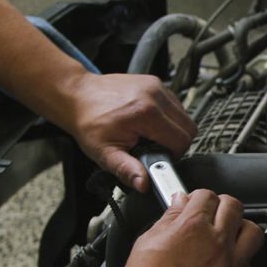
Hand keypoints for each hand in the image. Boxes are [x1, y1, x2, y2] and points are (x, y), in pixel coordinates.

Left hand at [61, 72, 197, 192]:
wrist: (77, 96)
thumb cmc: (89, 123)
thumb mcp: (104, 153)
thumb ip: (126, 170)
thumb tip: (144, 184)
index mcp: (146, 113)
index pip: (182, 140)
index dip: (174, 155)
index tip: (159, 158)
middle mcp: (155, 95)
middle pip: (189, 127)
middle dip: (177, 143)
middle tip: (156, 149)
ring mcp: (157, 86)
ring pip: (184, 115)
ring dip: (173, 129)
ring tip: (151, 135)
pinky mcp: (155, 82)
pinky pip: (175, 104)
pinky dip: (168, 117)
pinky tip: (150, 123)